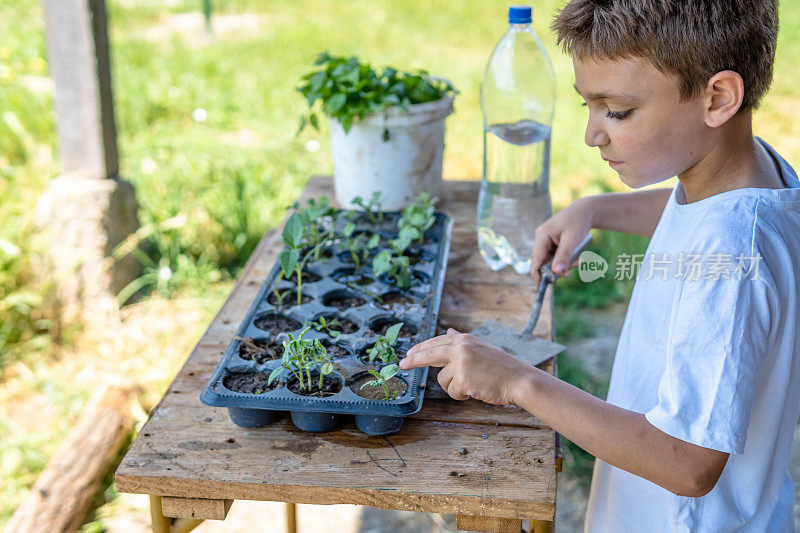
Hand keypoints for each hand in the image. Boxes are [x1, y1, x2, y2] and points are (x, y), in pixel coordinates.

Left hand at [399, 328, 532, 404]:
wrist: (518, 380)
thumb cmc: (501, 367)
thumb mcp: (479, 348)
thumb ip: (461, 342)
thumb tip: (447, 333)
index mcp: (464, 340)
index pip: (435, 343)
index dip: (419, 349)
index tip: (407, 355)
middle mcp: (460, 348)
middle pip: (429, 355)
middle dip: (413, 361)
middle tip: (402, 365)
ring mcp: (461, 364)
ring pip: (443, 380)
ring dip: (454, 387)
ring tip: (472, 384)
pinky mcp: (463, 380)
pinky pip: (452, 392)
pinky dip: (461, 395)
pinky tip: (476, 391)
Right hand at [530, 197, 594, 282]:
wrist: (586, 211)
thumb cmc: (578, 221)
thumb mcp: (572, 239)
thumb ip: (564, 256)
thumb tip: (557, 272)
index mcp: (542, 236)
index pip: (535, 259)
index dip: (537, 273)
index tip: (542, 285)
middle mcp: (542, 239)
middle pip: (544, 262)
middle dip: (557, 269)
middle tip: (571, 271)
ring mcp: (548, 242)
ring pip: (552, 262)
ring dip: (565, 265)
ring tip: (579, 261)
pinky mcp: (555, 244)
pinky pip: (558, 258)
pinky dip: (567, 260)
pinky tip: (577, 258)